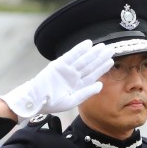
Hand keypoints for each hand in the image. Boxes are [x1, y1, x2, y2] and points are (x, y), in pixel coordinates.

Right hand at [0, 40, 114, 120]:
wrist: (35, 101)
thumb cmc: (52, 103)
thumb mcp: (72, 100)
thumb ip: (86, 92)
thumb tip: (100, 85)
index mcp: (78, 85)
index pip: (93, 74)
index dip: (102, 68)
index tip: (111, 61)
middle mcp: (73, 76)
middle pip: (90, 65)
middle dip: (100, 57)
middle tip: (111, 49)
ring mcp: (66, 69)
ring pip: (83, 59)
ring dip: (92, 53)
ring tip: (102, 46)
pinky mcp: (59, 65)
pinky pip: (71, 55)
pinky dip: (79, 49)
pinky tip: (88, 44)